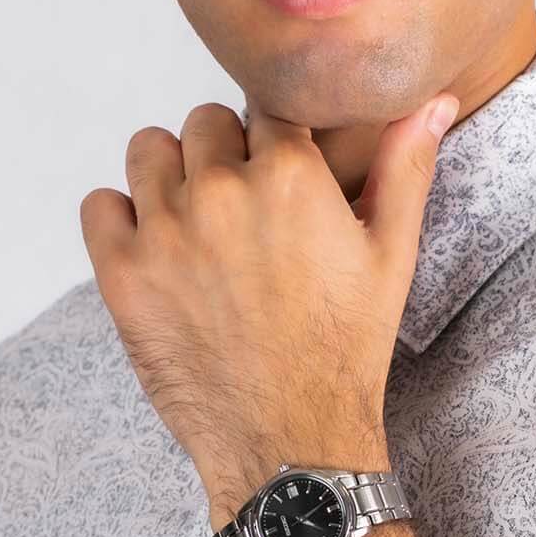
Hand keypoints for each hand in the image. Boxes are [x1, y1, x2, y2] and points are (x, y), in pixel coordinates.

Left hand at [78, 91, 460, 526]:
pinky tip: (156, 251)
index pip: (266, 110)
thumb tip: (437, 100)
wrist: (290, 436)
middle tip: (243, 214)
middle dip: (224, 156)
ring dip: (170, 175)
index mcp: (290, 174)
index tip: (280, 183)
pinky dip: (120, 219)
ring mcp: (165, 230)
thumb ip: (405, 166)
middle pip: (205, 123)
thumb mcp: (391, 254)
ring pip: (148, 149)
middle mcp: (221, 190)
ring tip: (197, 225)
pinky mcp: (122, 273)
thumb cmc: (345, 347)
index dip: (275, 145)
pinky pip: (99, 204)